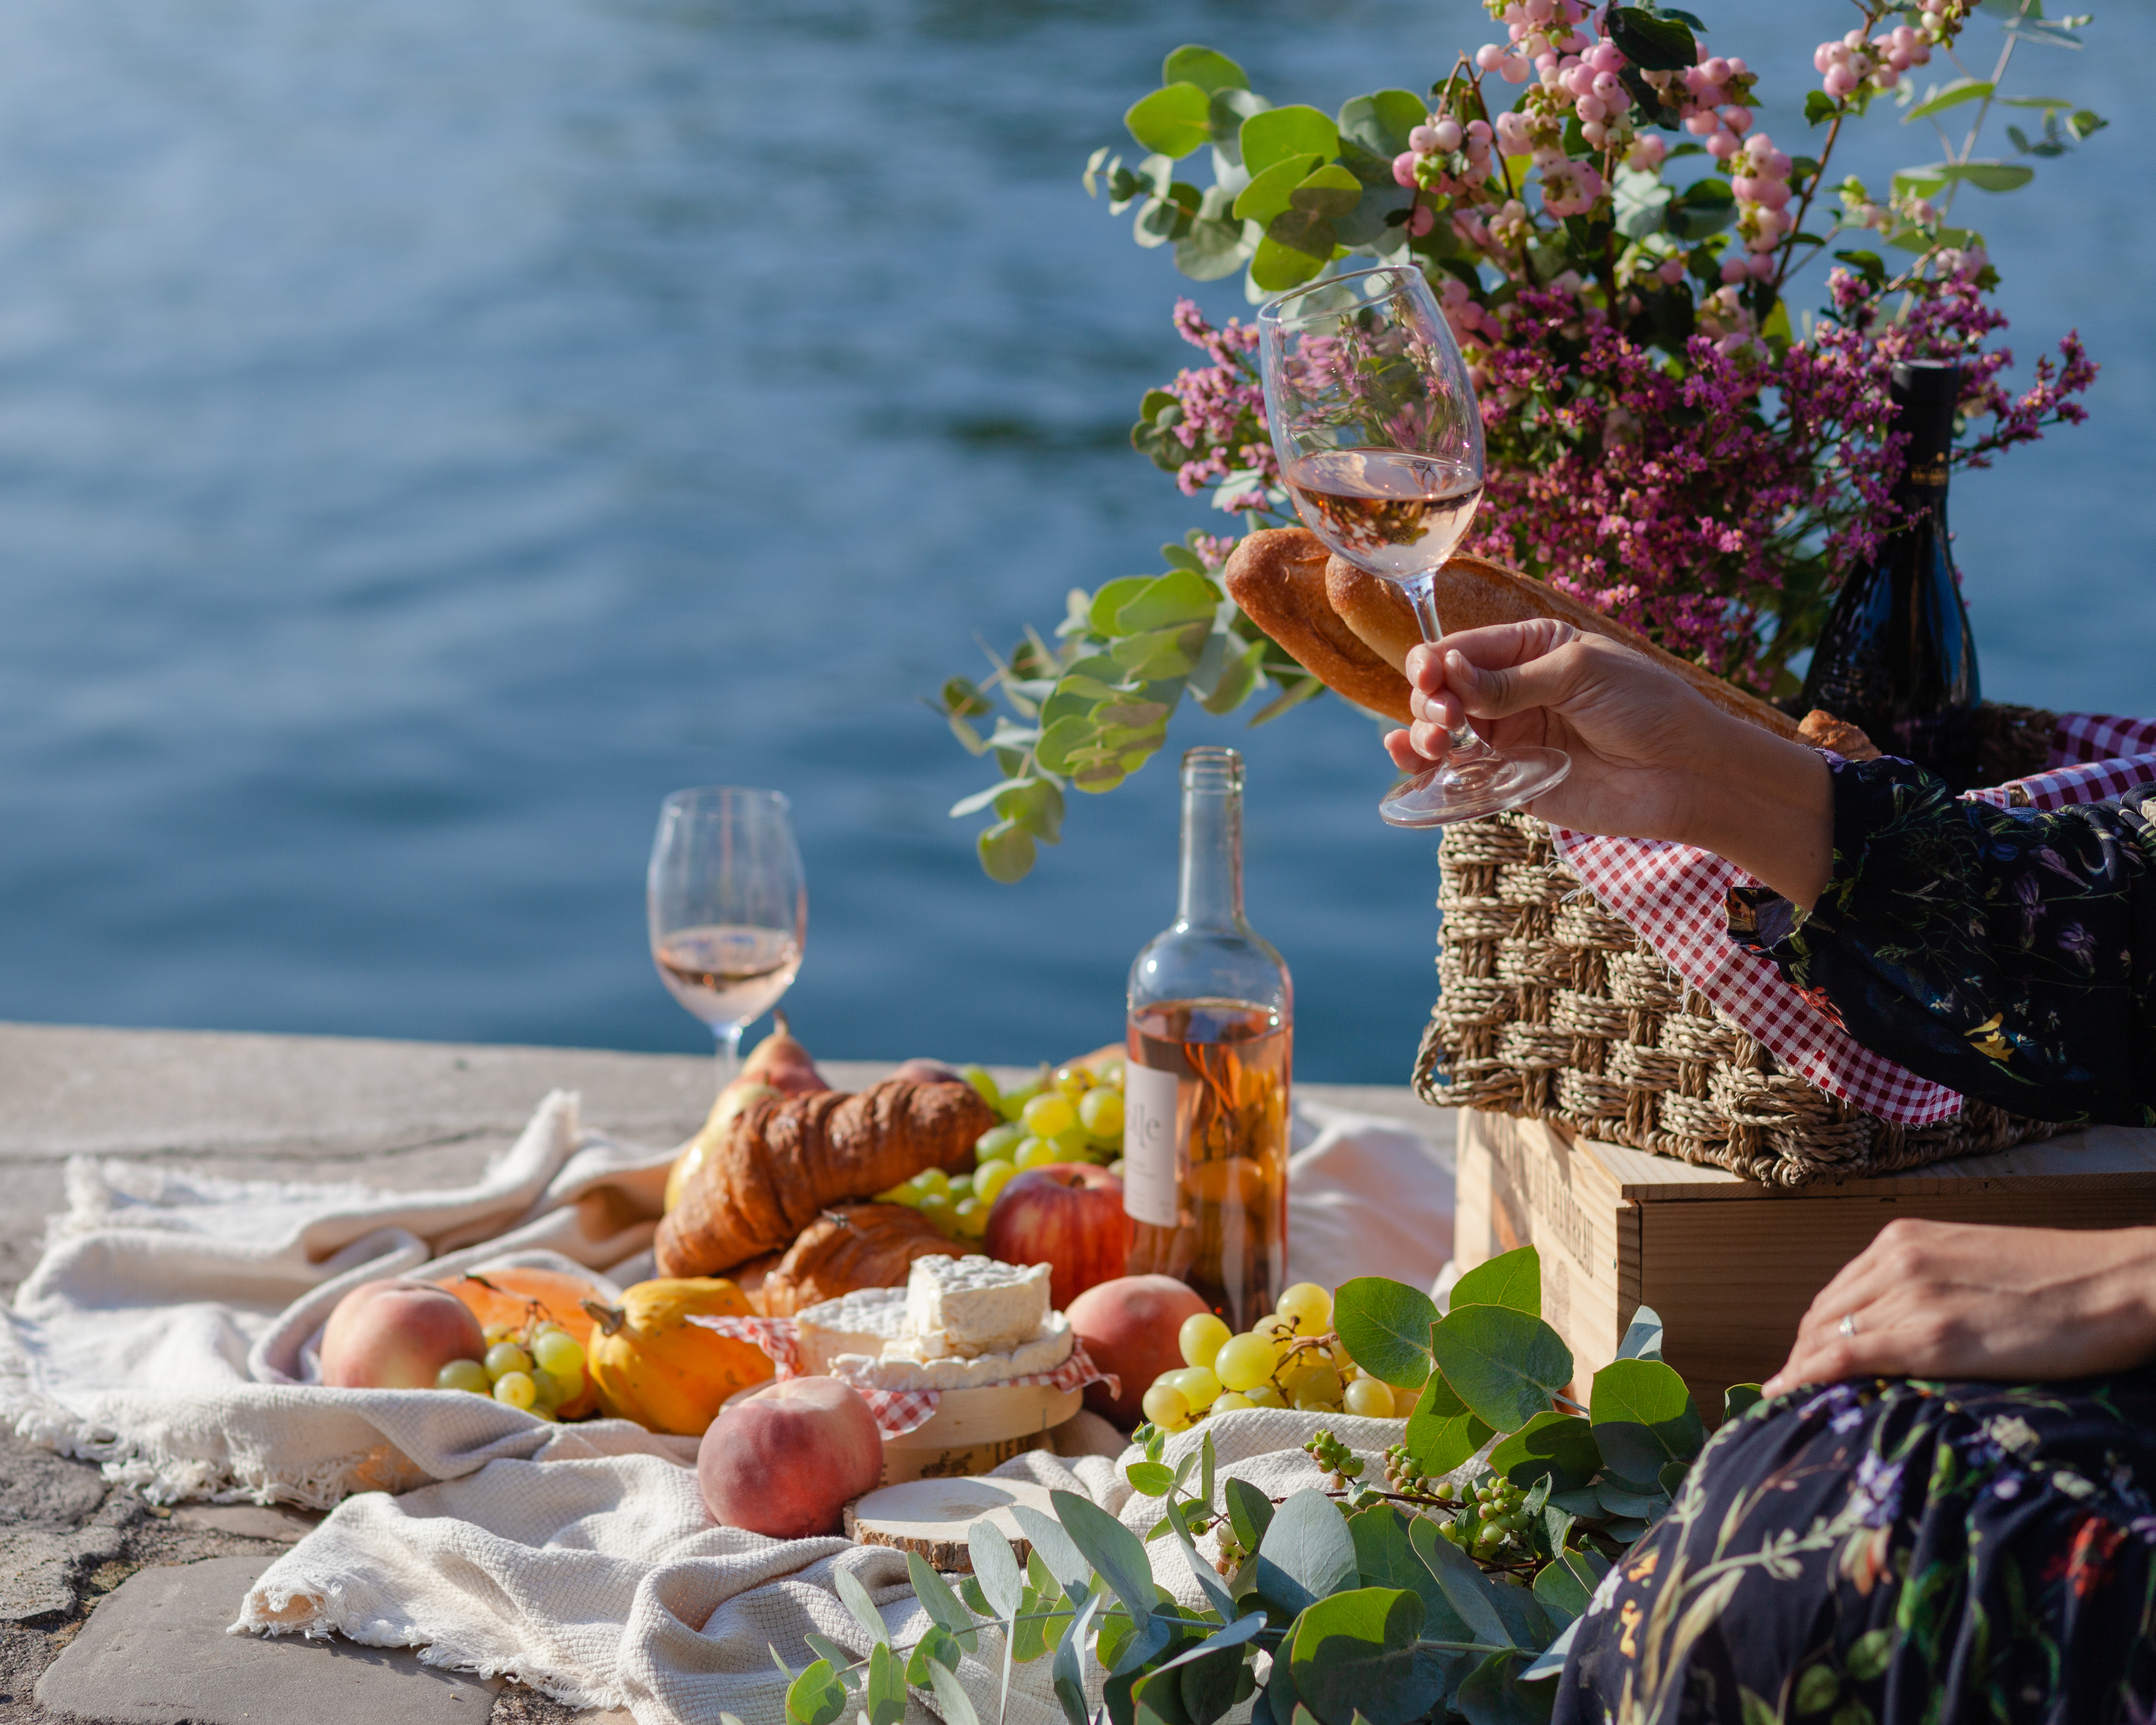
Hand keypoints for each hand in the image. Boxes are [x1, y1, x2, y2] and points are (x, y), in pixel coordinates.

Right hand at [1381, 621, 1833, 906]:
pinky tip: (1414, 766)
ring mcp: (1512, 738)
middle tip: (1445, 720)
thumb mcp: (1579, 673)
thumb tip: (1447, 673)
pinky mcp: (1514, 782)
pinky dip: (1432, 774)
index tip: (1430, 678)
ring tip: (1435, 744)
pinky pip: (1463, 778)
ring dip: (1425, 736)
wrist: (1688, 773)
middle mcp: (1512, 692)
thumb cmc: (1647, 707)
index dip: (1435, 662)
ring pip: (1445, 735)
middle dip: (1431, 701)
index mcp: (1530, 649)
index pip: (1463, 649)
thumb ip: (1510, 680)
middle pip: (1443, 692)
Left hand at [1761, 1217, 2155, 1395]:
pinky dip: (1807, 1377)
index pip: (1837, 1293)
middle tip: (1791, 1391)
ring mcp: (1911, 1296)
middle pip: (1823, 1316)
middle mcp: (1896, 1261)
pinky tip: (1788, 1397)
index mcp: (1905, 1240)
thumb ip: (1929, 1286)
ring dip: (1801, 1371)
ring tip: (1788, 1405)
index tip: (1801, 1361)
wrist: (2120, 1282)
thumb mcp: (1974, 1268)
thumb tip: (1902, 1323)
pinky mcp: (1933, 1336)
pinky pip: (1846, 1357)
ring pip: (1826, 1338)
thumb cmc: (2062, 1282)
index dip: (1813, 1333)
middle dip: (1802, 1354)